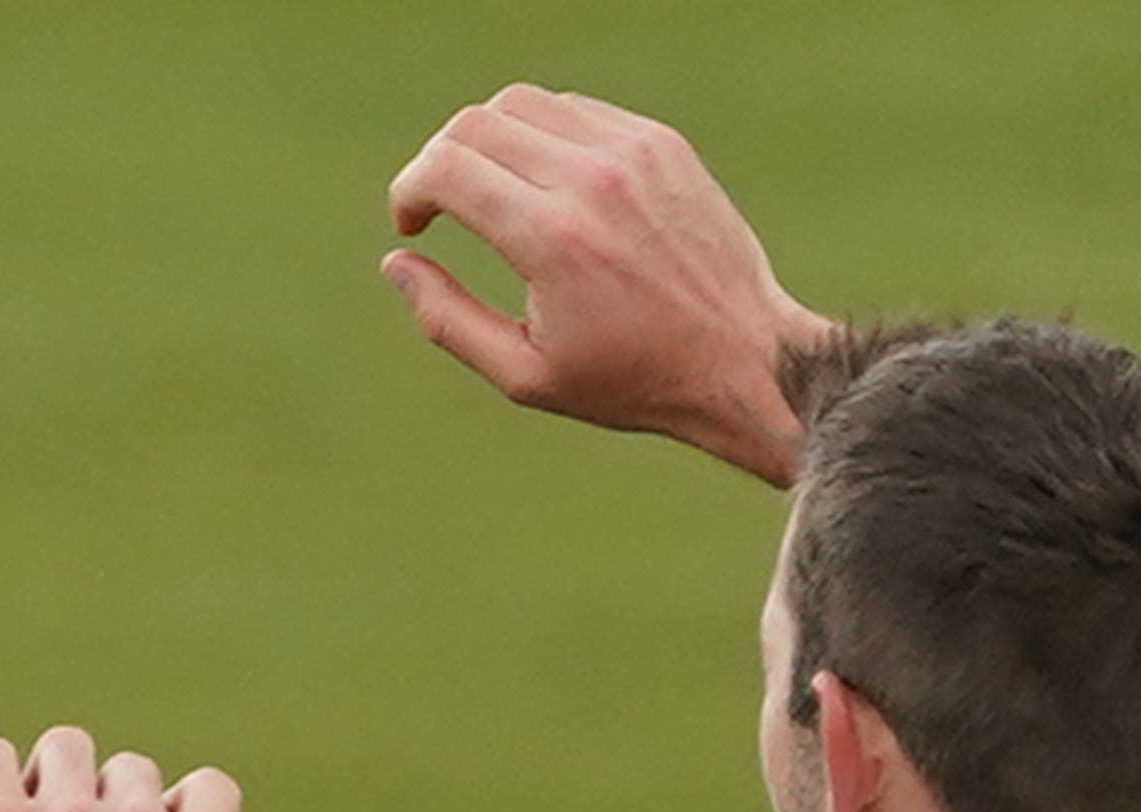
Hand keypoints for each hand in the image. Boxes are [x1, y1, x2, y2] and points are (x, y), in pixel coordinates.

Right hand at [383, 87, 824, 483]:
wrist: (743, 358)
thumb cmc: (632, 378)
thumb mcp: (527, 374)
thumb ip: (448, 320)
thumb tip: (397, 262)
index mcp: (552, 239)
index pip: (446, 167)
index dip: (409, 190)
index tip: (413, 223)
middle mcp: (590, 181)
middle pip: (475, 123)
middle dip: (440, 160)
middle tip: (443, 205)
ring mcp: (630, 152)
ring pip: (522, 103)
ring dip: (489, 141)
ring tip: (494, 193)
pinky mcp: (660, 142)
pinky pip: (575, 111)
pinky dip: (544, 137)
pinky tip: (550, 186)